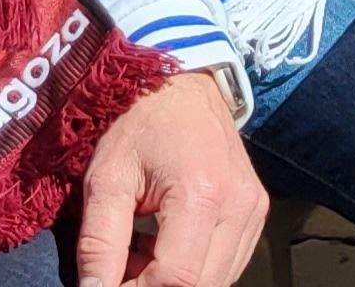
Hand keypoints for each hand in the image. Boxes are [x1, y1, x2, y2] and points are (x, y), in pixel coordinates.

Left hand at [71, 71, 266, 286]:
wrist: (186, 87)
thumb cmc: (141, 125)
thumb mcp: (106, 178)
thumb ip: (99, 242)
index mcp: (201, 194)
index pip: (175, 278)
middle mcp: (239, 207)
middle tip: (118, 271)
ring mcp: (253, 211)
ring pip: (217, 281)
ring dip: (175, 283)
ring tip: (138, 256)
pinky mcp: (255, 213)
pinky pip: (227, 264)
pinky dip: (192, 270)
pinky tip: (161, 248)